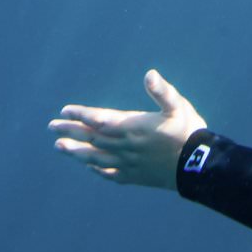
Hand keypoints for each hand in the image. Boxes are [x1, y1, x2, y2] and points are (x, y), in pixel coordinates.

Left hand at [49, 69, 207, 189]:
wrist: (200, 167)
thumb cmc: (189, 132)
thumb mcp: (178, 106)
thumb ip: (162, 91)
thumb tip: (149, 74)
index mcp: (133, 127)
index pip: (100, 120)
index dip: (81, 115)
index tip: (64, 111)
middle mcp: (126, 146)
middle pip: (92, 139)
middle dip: (70, 132)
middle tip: (51, 128)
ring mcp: (129, 163)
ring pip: (96, 157)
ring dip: (76, 152)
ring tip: (59, 147)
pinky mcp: (136, 177)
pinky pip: (111, 174)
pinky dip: (98, 169)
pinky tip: (90, 167)